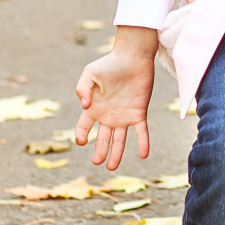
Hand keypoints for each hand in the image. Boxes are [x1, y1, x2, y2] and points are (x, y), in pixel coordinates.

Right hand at [74, 27, 158, 170]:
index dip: (81, 135)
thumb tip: (84, 107)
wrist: (133, 56)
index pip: (84, 126)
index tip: (82, 140)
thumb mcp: (90, 73)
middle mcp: (108, 115)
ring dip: (116, 154)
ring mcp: (124, 115)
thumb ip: (82, 88)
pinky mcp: (139, 112)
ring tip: (111, 168)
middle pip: (103, 138)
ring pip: (119, 139)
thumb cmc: (110, 63)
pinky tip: (143, 155)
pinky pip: (141, 132)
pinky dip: (142, 143)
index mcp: (94, 107)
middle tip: (96, 162)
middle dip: (99, 151)